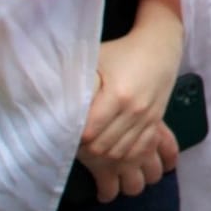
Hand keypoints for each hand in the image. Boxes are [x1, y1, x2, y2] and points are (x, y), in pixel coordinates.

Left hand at [79, 19, 182, 198]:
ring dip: (109, 162)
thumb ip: (76, 82)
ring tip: (96, 166)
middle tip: (74, 153)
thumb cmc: (120, 50)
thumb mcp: (93, 59)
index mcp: (118, 95)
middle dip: (88, 155)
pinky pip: (144, 149)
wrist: (160, 44)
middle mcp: (135, 111)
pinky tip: (120, 163)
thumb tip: (50, 103)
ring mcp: (148, 118)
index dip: (74, 141)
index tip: (63, 140)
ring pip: (125, 154)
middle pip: (106, 148)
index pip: (90, 133)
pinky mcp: (157, 120)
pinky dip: (130, 159)